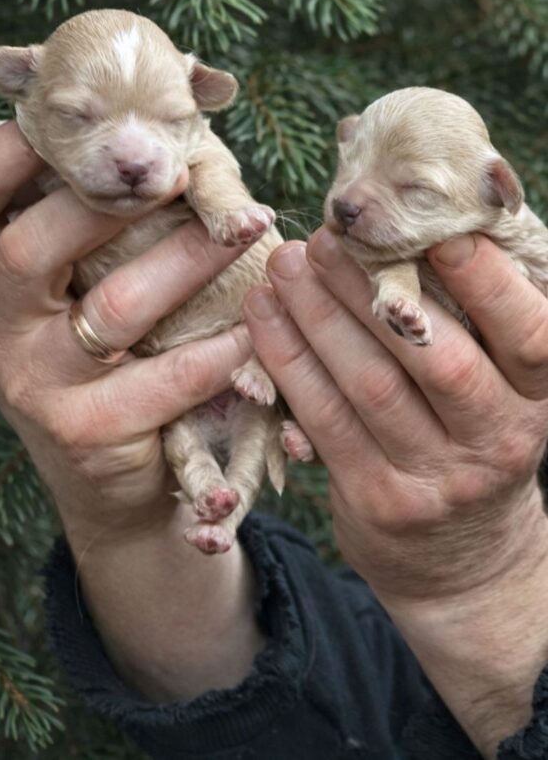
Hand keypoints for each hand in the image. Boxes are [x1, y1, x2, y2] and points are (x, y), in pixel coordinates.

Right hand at [0, 122, 252, 539]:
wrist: (114, 486)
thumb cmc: (109, 364)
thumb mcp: (81, 297)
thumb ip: (93, 234)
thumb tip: (154, 143)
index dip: (1, 158)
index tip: (72, 122)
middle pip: (30, 247)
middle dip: (110, 200)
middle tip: (181, 172)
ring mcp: (34, 387)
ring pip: (114, 307)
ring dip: (188, 261)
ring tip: (245, 231)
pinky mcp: (85, 433)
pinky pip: (165, 378)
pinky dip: (218, 348)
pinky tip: (254, 326)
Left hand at [244, 229, 547, 596]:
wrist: (462, 558)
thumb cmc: (476, 436)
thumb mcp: (504, 387)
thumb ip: (478, 321)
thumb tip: (426, 226)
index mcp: (539, 397)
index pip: (531, 336)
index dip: (486, 281)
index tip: (435, 231)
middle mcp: (497, 439)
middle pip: (432, 356)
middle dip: (371, 289)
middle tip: (326, 238)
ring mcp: (435, 479)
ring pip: (368, 383)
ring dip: (318, 316)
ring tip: (285, 266)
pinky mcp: (376, 499)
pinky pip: (324, 418)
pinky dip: (289, 360)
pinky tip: (264, 316)